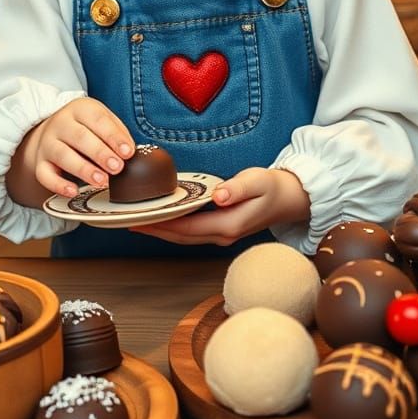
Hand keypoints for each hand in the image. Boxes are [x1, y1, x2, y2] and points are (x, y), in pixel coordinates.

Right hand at [11, 97, 134, 200]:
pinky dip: (58, 185)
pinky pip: (44, 175)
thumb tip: (129, 152)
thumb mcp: (102, 121)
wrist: (51, 132)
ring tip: (101, 181)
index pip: (97, 119)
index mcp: (80, 109)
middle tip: (117, 168)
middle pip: (80, 137)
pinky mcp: (40, 163)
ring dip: (83, 169)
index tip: (128, 152)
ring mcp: (48, 143)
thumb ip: (117, 133)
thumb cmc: (85, 128)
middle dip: (100, 153)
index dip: (113, 136)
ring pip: (62, 155)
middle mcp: (61, 123)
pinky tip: (73, 191)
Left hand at [133, 167, 309, 246]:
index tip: (140, 219)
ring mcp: (221, 235)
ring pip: (184, 237)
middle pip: (180, 237)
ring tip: (138, 222)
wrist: (288, 199)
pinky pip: (191, 233)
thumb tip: (218, 196)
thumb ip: (238, 189)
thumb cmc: (272, 187)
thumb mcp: (257, 181)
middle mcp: (222, 235)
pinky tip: (162, 219)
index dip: (162, 225)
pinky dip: (173, 228)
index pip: (187, 229)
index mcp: (228, 225)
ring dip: (161, 231)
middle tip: (128, 222)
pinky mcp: (221, 229)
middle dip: (154, 231)